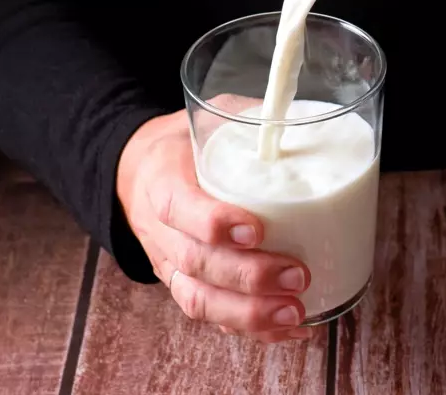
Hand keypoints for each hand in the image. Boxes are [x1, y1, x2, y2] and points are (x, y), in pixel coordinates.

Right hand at [116, 95, 314, 342]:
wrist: (144, 173)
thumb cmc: (190, 144)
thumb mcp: (211, 118)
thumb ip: (251, 117)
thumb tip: (302, 116)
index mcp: (163, 180)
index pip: (179, 207)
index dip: (213, 223)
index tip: (255, 228)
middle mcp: (162, 231)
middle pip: (196, 263)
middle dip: (249, 276)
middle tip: (297, 275)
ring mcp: (172, 265)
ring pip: (200, 300)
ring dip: (250, 314)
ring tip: (298, 312)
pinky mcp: (190, 286)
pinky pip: (214, 316)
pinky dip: (253, 330)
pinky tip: (292, 329)